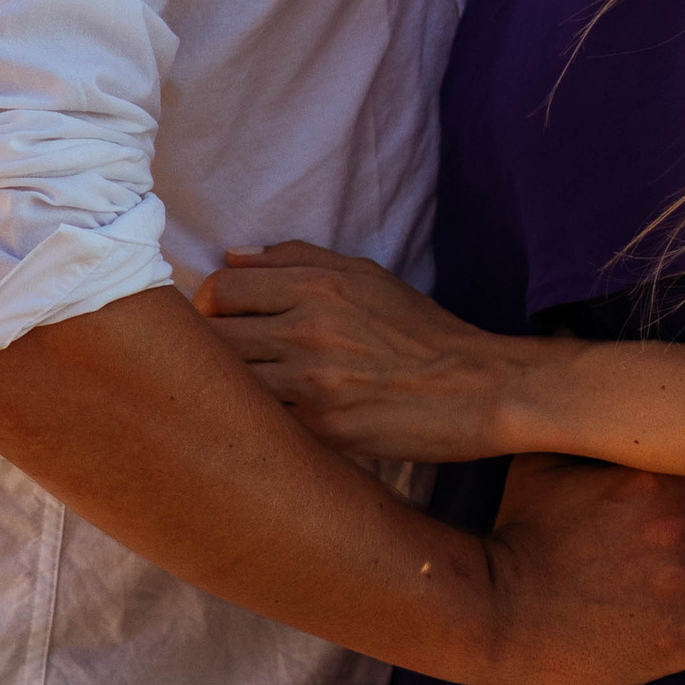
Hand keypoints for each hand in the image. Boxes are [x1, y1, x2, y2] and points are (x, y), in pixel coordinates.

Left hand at [197, 242, 512, 464]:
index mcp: (317, 284)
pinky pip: (263, 420)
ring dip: (228, 388)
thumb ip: (296, 258)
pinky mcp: (323, 429)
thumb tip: (232, 255)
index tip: (220, 320)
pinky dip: (259, 420)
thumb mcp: (365, 275)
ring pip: (229, 381)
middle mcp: (309, 328)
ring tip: (242, 393)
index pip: (220, 289)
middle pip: (213, 336)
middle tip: (225, 361)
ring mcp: (313, 382)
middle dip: (209, 348)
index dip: (209, 306)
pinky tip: (271, 420)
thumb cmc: (420, 329)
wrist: (476, 387)